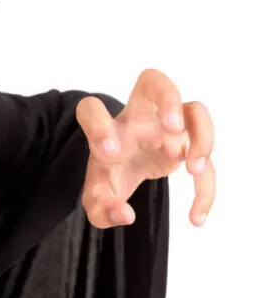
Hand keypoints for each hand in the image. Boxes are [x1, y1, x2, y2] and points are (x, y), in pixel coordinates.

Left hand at [77, 68, 215, 228]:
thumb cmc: (109, 173)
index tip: (109, 151)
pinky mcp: (187, 144)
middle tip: (172, 127)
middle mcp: (139, 120)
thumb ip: (102, 210)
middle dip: (168, 97)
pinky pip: (205, 158)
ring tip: (193, 168)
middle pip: (153, 81)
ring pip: (194, 108)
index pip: (92, 109)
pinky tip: (196, 216)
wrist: (125, 168)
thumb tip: (125, 215)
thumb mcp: (98, 199)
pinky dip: (205, 189)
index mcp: (108, 128)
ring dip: (202, 134)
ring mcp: (167, 127)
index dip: (98, 125)